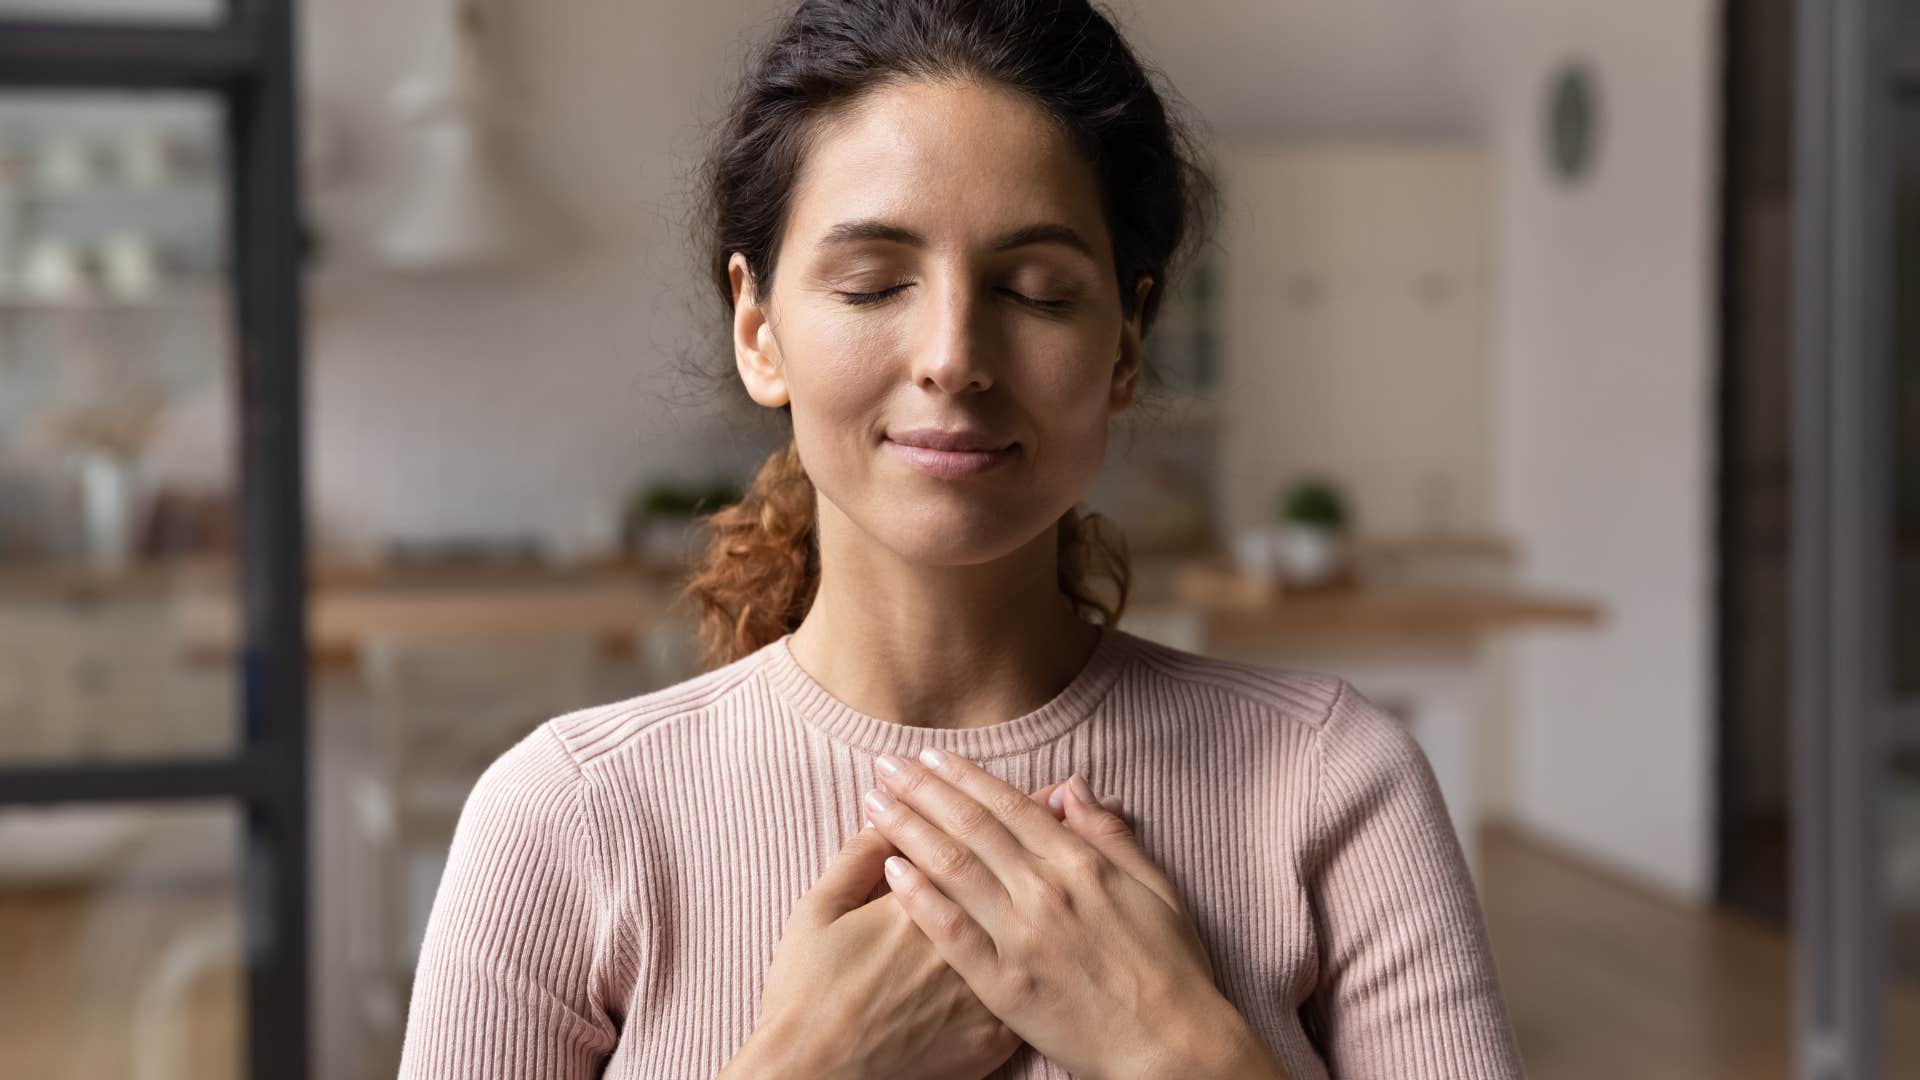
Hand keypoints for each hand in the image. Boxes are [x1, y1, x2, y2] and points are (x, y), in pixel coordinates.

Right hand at [725, 780, 1099, 1079]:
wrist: (820, 1079)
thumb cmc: (807, 995)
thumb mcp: (816, 912)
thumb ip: (855, 859)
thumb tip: (885, 815)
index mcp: (924, 901)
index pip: (976, 838)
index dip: (1005, 806)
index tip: (1037, 785)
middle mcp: (966, 940)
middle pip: (1018, 873)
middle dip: (1045, 832)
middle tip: (1065, 796)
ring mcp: (985, 990)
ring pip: (1038, 926)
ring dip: (1060, 883)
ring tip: (1078, 850)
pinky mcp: (994, 1035)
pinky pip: (1037, 988)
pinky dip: (1057, 951)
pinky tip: (1066, 928)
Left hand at [864, 751, 1272, 1079]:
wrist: (1172, 1046)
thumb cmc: (1170, 968)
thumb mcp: (1154, 886)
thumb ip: (1108, 834)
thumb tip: (1071, 786)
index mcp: (1081, 864)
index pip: (1009, 806)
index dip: (965, 777)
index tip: (930, 755)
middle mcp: (1046, 891)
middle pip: (971, 827)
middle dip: (923, 790)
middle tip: (885, 765)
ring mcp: (1022, 937)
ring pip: (954, 868)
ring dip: (909, 830)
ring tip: (875, 804)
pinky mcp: (1004, 984)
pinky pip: (952, 932)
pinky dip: (920, 898)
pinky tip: (891, 871)